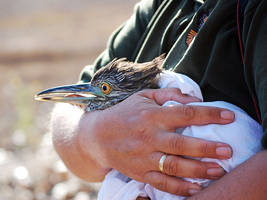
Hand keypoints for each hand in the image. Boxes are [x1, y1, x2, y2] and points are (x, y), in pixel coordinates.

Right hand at [78, 88, 233, 195]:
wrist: (97, 136)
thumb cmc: (124, 113)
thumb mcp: (143, 97)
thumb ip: (169, 95)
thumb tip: (194, 99)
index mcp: (151, 116)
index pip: (185, 113)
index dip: (209, 114)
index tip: (229, 116)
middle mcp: (149, 137)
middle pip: (181, 144)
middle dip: (206, 148)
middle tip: (227, 150)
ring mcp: (143, 157)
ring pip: (173, 166)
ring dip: (197, 170)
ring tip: (218, 170)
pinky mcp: (139, 172)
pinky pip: (161, 183)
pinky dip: (179, 188)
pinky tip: (196, 189)